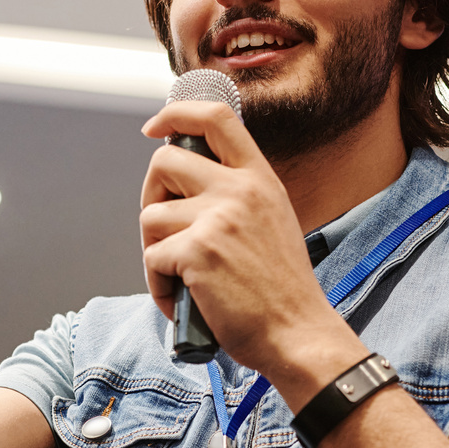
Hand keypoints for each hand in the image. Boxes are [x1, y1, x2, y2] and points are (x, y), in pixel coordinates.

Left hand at [139, 100, 356, 381]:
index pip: (215, 117)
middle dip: (150, 195)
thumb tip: (184, 187)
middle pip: (163, 162)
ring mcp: (217, 218)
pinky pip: (152, 258)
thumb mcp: (273, 221)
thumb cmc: (282, 290)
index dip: (175, 114)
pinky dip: (158, 284)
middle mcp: (240, 190)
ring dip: (155, 251)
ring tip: (181, 278)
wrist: (298, 333)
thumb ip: (237, 196)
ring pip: (150, 216)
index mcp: (259, 178)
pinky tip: (183, 300)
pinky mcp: (197, 251)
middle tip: (161, 230)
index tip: (155, 128)